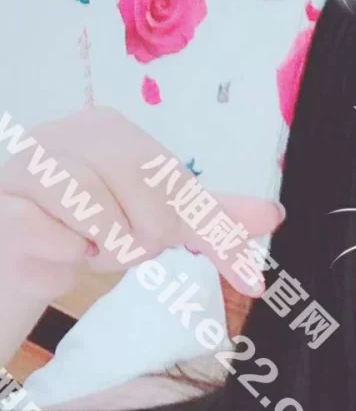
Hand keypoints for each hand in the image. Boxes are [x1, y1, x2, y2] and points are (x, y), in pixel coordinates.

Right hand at [0, 105, 285, 303]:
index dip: (206, 233)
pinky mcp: (10, 195)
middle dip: (142, 243)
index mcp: (117, 130)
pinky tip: (54, 243)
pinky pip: (64, 243)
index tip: (251, 280)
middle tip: (115, 244)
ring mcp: (37, 159)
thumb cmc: (86, 226)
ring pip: (107, 226)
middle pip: (151, 208)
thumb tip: (274, 215)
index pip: (181, 187)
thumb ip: (213, 219)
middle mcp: (77, 132)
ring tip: (84, 243)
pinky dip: (66, 257)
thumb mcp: (158, 220)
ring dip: (102, 252)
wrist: (15, 245)